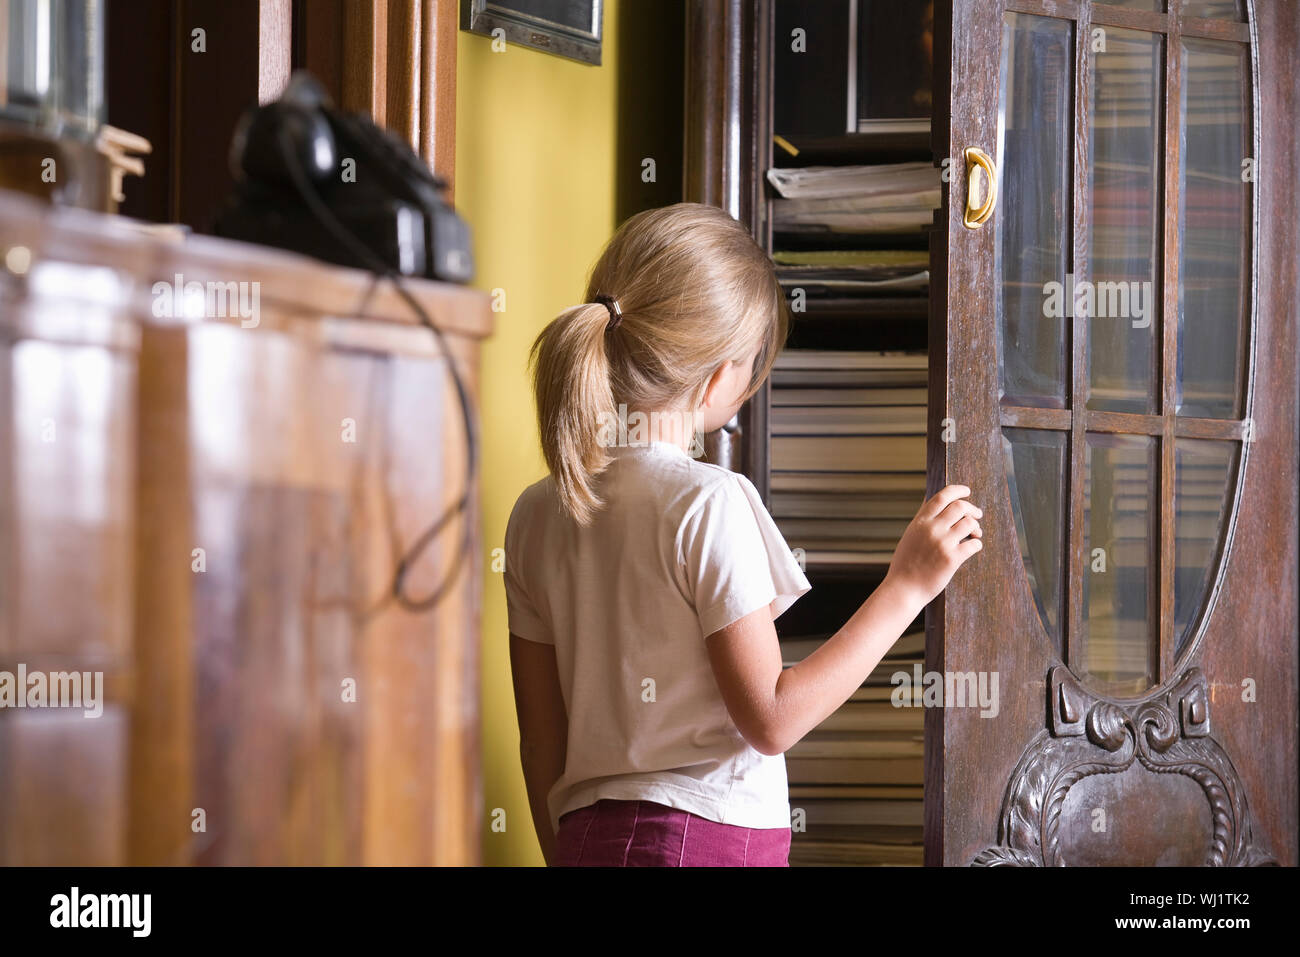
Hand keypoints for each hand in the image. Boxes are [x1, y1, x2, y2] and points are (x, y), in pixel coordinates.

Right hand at [884, 484, 982, 609]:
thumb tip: (930, 501)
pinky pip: (974, 544)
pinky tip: (972, 547)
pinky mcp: (952, 559)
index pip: (942, 497)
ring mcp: (942, 543)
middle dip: (972, 509)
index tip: (967, 491)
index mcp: (920, 522)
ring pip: (969, 523)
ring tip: (976, 534)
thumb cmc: (906, 564)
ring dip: (976, 527)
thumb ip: (922, 520)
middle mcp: (932, 529)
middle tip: (977, 515)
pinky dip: (977, 544)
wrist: (903, 589)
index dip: (957, 490)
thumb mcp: (910, 536)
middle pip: (960, 507)